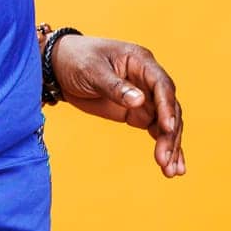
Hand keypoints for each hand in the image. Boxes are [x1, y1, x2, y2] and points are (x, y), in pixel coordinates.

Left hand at [50, 34, 185, 177]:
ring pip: (166, 123)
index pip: (162, 85)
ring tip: (171, 171)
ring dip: (171, 146)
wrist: (59, 66)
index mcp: (141, 62)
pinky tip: (170, 167)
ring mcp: (145, 98)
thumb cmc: (76, 59)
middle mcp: (148, 80)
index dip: (167, 107)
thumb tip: (139, 101)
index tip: (166, 128)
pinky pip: (157, 130)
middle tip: (164, 160)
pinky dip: (163, 146)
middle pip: (168, 108)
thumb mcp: (91, 70)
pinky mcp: (137, 113)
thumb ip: (114, 86)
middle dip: (169, 135)